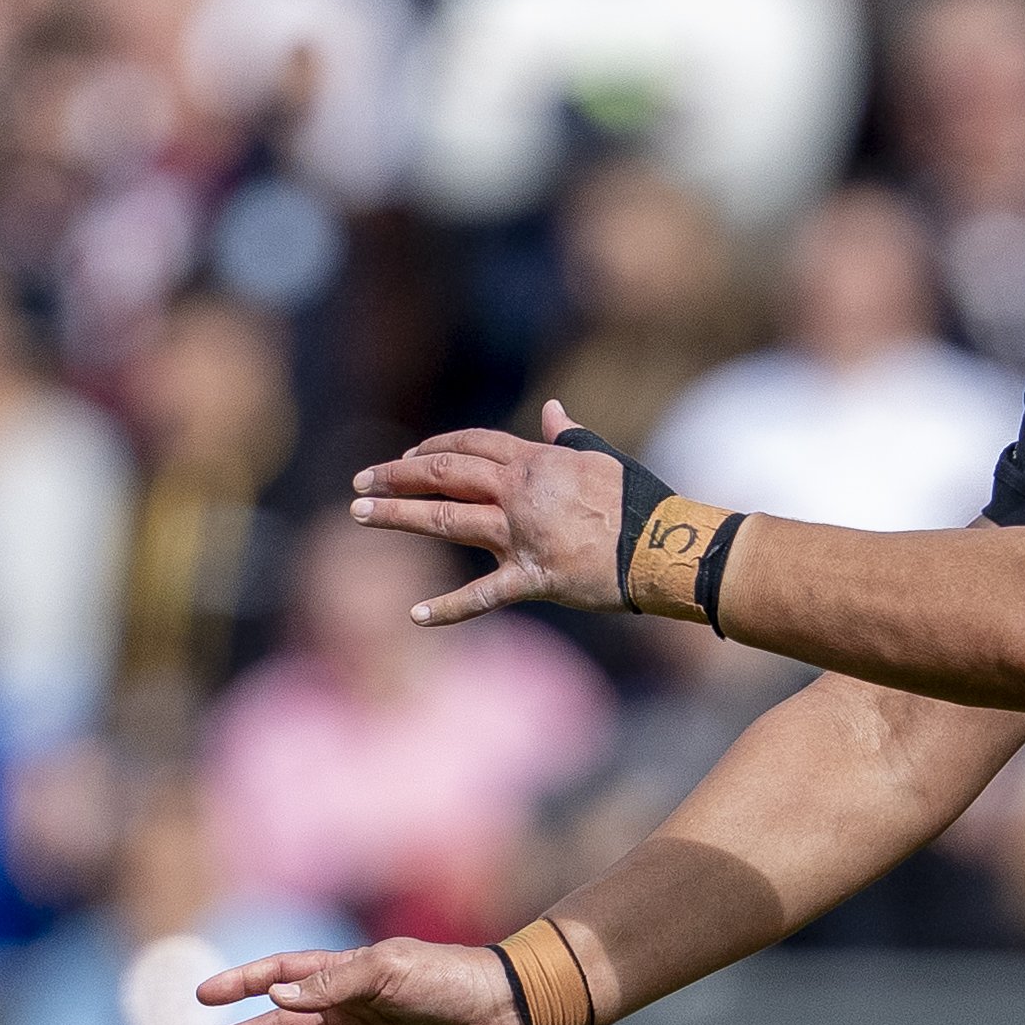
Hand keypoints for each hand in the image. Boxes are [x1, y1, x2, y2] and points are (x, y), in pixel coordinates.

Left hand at [350, 403, 623, 625]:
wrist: (666, 547)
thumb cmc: (638, 502)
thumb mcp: (601, 458)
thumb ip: (569, 436)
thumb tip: (553, 410)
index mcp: (535, 462)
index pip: (469, 445)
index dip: (433, 448)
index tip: (406, 458)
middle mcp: (519, 493)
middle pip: (444, 475)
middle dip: (396, 476)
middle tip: (360, 481)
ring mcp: (521, 535)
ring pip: (446, 520)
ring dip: (397, 515)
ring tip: (358, 513)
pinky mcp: (532, 577)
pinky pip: (483, 594)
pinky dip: (449, 607)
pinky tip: (415, 615)